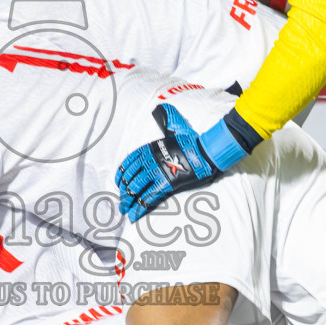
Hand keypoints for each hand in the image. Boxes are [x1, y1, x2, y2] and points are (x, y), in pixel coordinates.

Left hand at [115, 104, 252, 220]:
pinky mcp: (166, 184)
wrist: (206, 151)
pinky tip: (135, 216)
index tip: (118, 182)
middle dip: (123, 191)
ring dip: (128, 201)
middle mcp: (150, 160)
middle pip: (130, 177)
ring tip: (125, 210)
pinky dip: (139, 208)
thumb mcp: (174, 128)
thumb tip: (160, 108)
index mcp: (149, 148)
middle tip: (121, 201)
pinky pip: (148, 198)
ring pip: (136, 189)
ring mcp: (157, 172)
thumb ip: (165, 122)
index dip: (121, 174)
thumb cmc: (192, 140)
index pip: (128, 162)